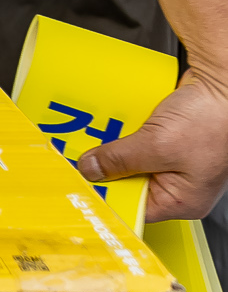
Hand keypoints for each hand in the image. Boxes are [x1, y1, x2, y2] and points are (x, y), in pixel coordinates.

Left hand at [78, 68, 227, 220]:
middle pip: (130, 184)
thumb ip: (120, 160)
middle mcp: (181, 185)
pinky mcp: (171, 140)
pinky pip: (140, 143)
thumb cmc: (213, 119)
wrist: (224, 83)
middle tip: (81, 157)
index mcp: (184, 200)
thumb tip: (91, 170)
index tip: (79, 185)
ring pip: (132, 161)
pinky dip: (126, 134)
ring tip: (94, 138)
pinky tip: (113, 124)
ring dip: (115, 148)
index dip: (107, 196)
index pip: (134, 208)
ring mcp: (176, 162)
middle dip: (108, 168)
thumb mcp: (157, 144)